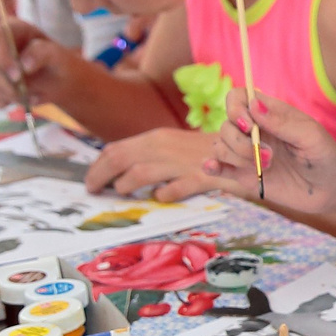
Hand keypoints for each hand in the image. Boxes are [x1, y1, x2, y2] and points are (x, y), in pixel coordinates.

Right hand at [0, 21, 77, 109]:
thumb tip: (24, 65)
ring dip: (12, 96)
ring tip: (33, 94)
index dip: (1, 57)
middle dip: (11, 86)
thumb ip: (42, 52)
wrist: (59, 81)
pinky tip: (21, 98)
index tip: (17, 75)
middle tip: (30, 92)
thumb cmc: (58, 62)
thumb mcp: (57, 53)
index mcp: (11, 30)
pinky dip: (4, 102)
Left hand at [87, 127, 223, 199]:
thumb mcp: (172, 148)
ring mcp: (181, 162)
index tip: (90, 180)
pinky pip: (173, 190)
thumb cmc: (204, 153)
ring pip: (139, 173)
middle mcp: (164, 147)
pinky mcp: (199, 177)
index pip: (116, 149)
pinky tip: (161, 197)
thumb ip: (149, 156)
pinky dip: (162, 195)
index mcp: (156, 138)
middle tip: (93, 191)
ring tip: (122, 193)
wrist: (245, 149)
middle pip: (120, 160)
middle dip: (99, 177)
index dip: (97, 166)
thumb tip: (120, 171)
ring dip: (125, 186)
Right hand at [201, 90, 335, 210]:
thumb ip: (282, 122)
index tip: (249, 125)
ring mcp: (246, 152)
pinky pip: (217, 166)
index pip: (238, 98)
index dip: (235, 108)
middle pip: (226, 125)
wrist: (330, 189)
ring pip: (220, 145)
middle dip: (241, 141)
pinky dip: (210, 165)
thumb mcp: (311, 136)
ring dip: (236, 156)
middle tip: (269, 156)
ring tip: (266, 167)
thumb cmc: (325, 156)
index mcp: (269, 113)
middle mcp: (253, 130)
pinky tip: (212, 168)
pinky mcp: (242, 174)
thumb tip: (254, 105)